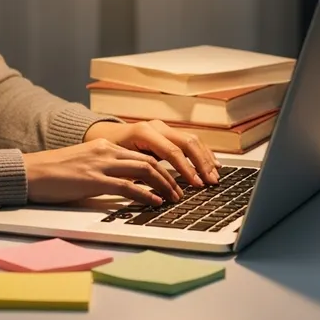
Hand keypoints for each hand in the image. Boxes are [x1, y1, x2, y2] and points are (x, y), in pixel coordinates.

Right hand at [22, 139, 182, 205]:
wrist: (31, 172)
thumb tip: (126, 185)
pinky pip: (127, 186)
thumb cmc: (54, 172)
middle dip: (169, 177)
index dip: (162, 169)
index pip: (142, 155)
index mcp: (104, 146)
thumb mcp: (84, 165)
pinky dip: (145, 194)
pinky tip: (154, 202)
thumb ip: (105, 170)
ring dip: (163, 185)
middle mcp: (106, 151)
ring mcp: (100, 164)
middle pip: (148, 161)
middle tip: (179, 192)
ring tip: (173, 199)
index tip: (173, 182)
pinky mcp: (93, 179)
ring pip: (143, 170)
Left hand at [83, 119, 220, 187]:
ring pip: (191, 139)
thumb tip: (154, 192)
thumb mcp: (120, 163)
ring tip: (215, 175)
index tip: (196, 184)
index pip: (172, 151)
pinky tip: (212, 163)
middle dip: (201, 163)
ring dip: (205, 158)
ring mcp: (163, 127)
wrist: (104, 135)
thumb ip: (137, 174)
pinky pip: (189, 140)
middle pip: (186, 142)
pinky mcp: (168, 132)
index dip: (186, 169)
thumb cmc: (111, 151)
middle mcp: (156, 127)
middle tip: (211, 182)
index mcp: (144, 133)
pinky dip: (202, 152)